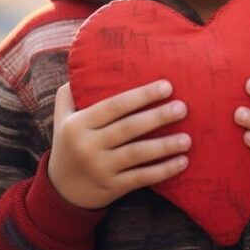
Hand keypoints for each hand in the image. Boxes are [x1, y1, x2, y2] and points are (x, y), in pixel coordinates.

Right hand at [48, 80, 190, 208]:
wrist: (61, 190)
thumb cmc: (70, 142)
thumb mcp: (63, 116)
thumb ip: (72, 91)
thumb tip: (87, 60)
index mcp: (78, 124)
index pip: (114, 106)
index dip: (141, 96)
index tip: (167, 86)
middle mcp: (88, 146)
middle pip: (128, 128)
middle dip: (157, 117)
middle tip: (182, 108)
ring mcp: (101, 168)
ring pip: (137, 155)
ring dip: (164, 146)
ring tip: (188, 139)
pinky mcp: (113, 187)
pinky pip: (141, 178)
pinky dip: (163, 170)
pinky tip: (183, 162)